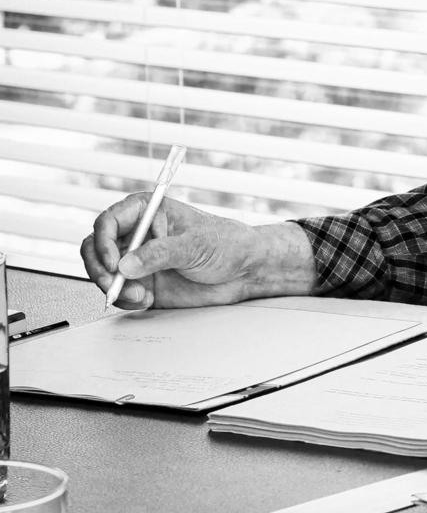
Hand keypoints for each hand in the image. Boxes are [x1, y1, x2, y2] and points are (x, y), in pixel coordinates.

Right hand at [80, 196, 315, 308]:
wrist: (245, 271)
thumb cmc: (227, 244)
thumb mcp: (196, 244)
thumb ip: (161, 253)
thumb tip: (126, 264)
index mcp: (148, 212)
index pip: (109, 221)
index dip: (104, 241)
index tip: (113, 263)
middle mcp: (138, 235)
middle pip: (96, 248)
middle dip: (100, 268)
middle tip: (114, 285)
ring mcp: (138, 260)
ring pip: (102, 272)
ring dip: (112, 287)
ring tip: (138, 295)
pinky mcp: (143, 283)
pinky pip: (118, 293)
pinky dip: (124, 300)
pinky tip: (145, 300)